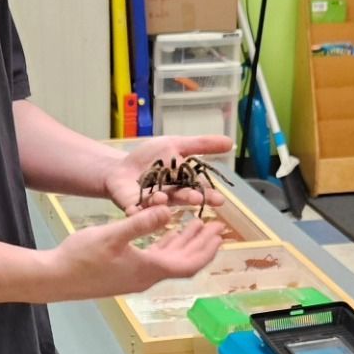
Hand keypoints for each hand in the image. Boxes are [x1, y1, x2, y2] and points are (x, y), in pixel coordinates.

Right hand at [47, 205, 226, 298]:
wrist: (54, 278)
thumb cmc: (81, 258)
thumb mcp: (113, 235)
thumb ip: (142, 222)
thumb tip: (169, 211)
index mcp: (148, 269)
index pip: (189, 263)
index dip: (207, 250)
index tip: (220, 235)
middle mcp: (146, 276)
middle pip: (184, 262)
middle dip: (202, 244)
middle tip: (217, 227)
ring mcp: (135, 276)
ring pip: (169, 260)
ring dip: (185, 243)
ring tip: (198, 226)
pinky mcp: (124, 274)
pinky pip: (154, 259)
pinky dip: (165, 245)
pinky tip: (165, 233)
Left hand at [104, 136, 235, 215]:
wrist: (122, 165)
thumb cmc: (150, 157)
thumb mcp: (176, 145)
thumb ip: (202, 145)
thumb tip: (231, 142)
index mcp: (183, 183)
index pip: (198, 188)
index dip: (208, 194)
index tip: (220, 199)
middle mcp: (170, 196)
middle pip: (181, 198)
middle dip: (189, 199)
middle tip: (197, 199)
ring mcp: (151, 202)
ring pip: (159, 204)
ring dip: (161, 203)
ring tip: (163, 198)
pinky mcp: (132, 205)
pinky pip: (135, 210)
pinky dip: (135, 211)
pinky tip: (135, 210)